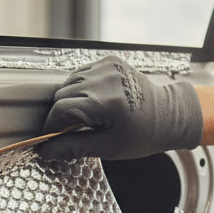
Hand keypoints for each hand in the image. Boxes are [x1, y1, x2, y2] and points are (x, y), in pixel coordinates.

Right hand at [38, 55, 202, 160]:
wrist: (168, 115)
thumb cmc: (143, 135)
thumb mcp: (108, 148)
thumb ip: (73, 147)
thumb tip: (45, 151)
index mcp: (106, 102)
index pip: (61, 110)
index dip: (51, 127)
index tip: (50, 140)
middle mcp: (105, 79)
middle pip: (62, 95)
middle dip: (60, 116)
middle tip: (67, 133)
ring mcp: (107, 66)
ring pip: (69, 82)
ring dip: (69, 101)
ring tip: (82, 118)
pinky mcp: (110, 61)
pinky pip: (82, 73)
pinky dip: (79, 88)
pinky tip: (91, 102)